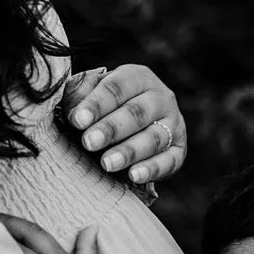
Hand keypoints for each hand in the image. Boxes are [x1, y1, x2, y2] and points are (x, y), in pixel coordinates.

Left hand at [62, 63, 188, 186]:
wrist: (125, 127)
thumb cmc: (100, 108)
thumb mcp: (87, 94)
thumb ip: (77, 95)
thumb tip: (74, 113)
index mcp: (137, 77)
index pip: (116, 87)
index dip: (96, 104)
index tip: (77, 120)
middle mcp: (160, 97)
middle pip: (137, 112)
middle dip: (111, 128)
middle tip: (89, 142)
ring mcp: (173, 123)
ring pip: (153, 138)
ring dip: (129, 152)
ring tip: (106, 164)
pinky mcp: (178, 149)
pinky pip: (170, 160)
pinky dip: (153, 169)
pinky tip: (134, 176)